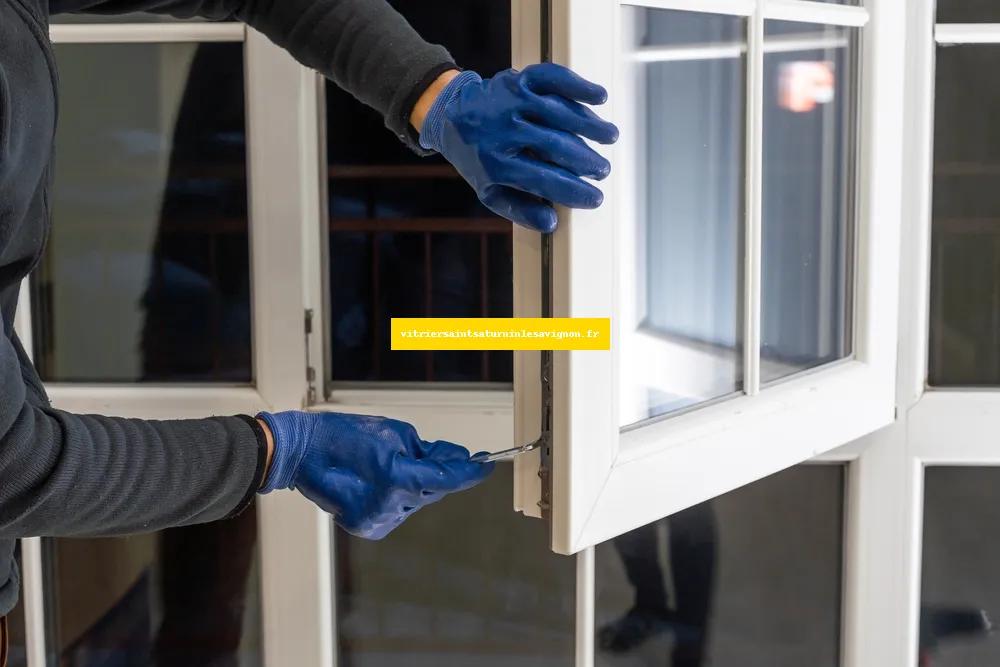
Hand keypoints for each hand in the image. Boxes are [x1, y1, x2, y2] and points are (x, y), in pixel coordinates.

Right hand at [256, 411, 493, 538]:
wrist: (301, 453)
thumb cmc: (344, 435)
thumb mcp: (394, 432)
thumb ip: (428, 449)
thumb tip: (455, 459)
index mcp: (396, 479)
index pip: (447, 479)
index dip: (470, 473)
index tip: (486, 466)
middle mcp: (388, 507)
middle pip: (432, 491)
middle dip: (440, 472)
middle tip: (441, 451)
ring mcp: (376, 521)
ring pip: (415, 502)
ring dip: (416, 484)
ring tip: (394, 462)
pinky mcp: (367, 527)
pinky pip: (397, 511)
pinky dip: (398, 496)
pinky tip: (382, 481)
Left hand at [417, 63, 619, 231]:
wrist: (451, 116)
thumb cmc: (479, 159)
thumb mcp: (490, 190)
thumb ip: (519, 209)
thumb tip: (551, 223)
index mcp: (494, 162)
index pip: (542, 180)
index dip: (573, 191)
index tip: (595, 198)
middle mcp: (503, 129)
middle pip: (555, 145)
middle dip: (585, 160)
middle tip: (602, 170)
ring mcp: (511, 100)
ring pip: (559, 112)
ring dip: (590, 125)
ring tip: (610, 138)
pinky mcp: (519, 79)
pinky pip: (552, 79)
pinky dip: (577, 85)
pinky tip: (599, 97)